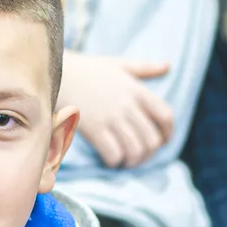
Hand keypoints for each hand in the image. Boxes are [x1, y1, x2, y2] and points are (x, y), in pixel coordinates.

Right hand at [60, 52, 174, 168]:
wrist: (58, 73)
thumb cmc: (89, 70)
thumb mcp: (119, 64)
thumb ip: (145, 68)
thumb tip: (167, 66)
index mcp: (136, 90)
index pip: (166, 116)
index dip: (168, 133)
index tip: (162, 140)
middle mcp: (127, 105)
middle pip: (152, 140)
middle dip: (149, 153)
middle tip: (140, 155)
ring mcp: (111, 117)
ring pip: (136, 150)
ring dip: (133, 161)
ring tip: (126, 160)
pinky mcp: (94, 128)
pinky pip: (114, 154)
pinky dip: (115, 162)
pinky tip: (110, 158)